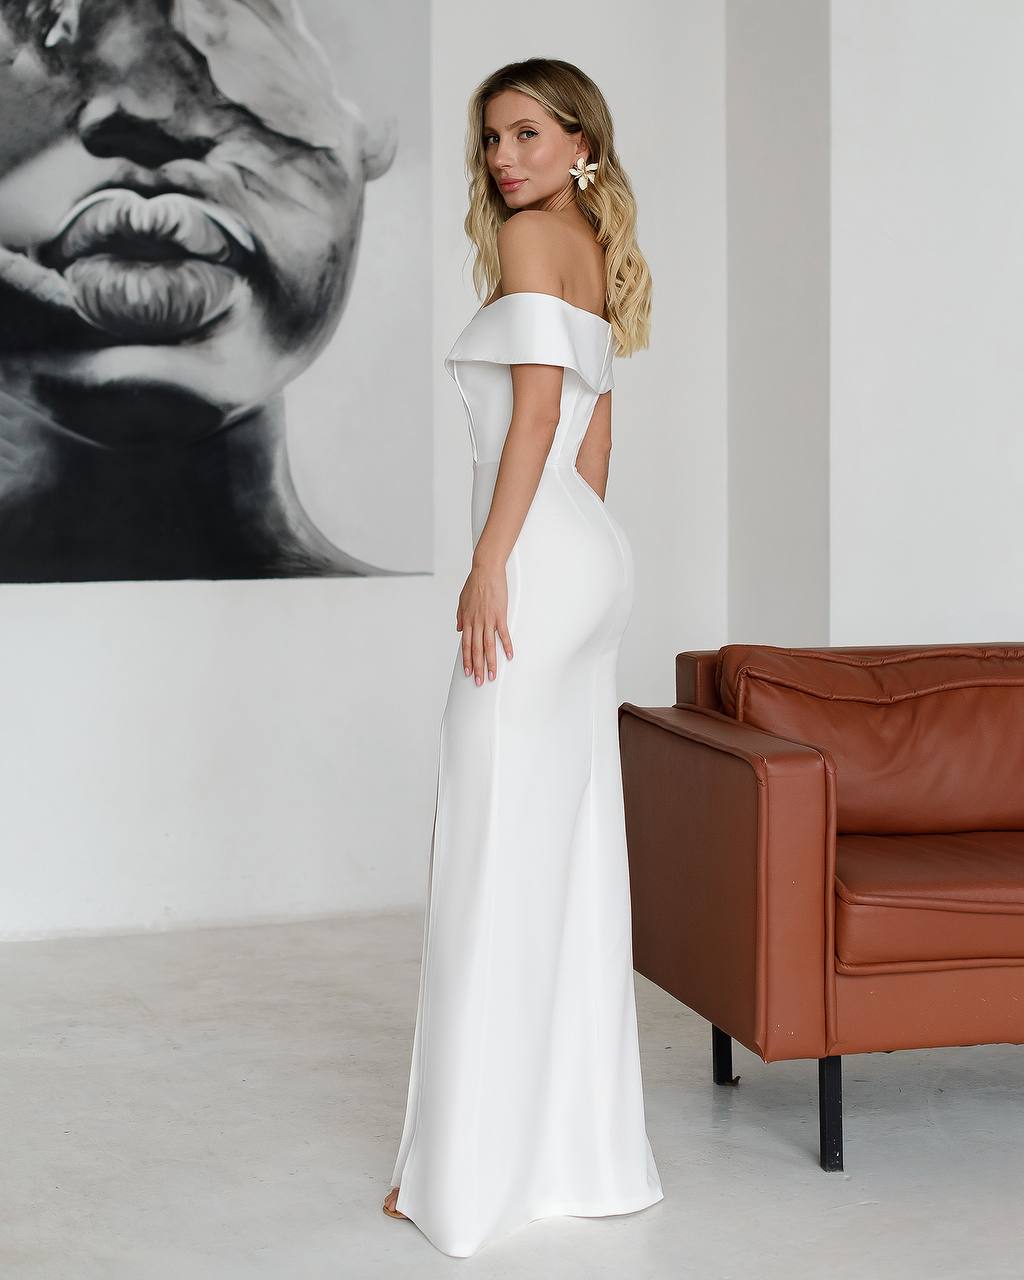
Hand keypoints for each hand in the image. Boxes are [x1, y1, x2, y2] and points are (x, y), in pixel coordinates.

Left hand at [456, 561, 512, 684]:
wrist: (485, 571)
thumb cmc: (474, 584)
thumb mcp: (462, 601)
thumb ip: (460, 617)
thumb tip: (459, 630)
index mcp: (467, 620)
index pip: (466, 646)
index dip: (467, 660)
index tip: (467, 672)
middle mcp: (476, 623)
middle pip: (476, 650)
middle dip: (477, 668)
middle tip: (479, 682)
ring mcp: (488, 620)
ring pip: (488, 646)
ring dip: (490, 663)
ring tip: (492, 675)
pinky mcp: (500, 615)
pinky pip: (503, 634)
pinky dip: (506, 646)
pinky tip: (509, 656)